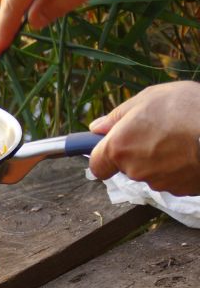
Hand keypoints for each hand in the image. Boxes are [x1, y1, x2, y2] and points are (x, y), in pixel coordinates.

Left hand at [89, 81, 199, 195]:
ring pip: (152, 173)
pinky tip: (192, 150)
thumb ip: (117, 116)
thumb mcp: (148, 99)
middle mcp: (134, 169)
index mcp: (119, 147)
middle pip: (127, 167)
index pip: (97, 166)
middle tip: (159, 131)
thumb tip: (96, 128)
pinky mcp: (182, 189)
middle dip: (138, 152)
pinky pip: (174, 179)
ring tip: (181, 138)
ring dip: (160, 160)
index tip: (113, 147)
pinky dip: (180, 168)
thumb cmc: (187, 108)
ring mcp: (159, 182)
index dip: (104, 157)